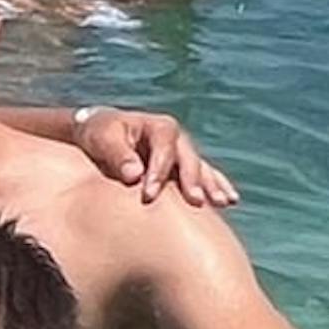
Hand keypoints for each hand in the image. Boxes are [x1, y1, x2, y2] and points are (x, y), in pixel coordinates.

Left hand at [77, 106, 236, 209]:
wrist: (99, 134)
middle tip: (195, 201)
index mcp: (158, 126)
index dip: (158, 170)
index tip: (148, 194)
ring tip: (223, 202)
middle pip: (189, 158)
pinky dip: (216, 187)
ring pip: (202, 168)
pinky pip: (204, 177)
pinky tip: (229, 201)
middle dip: (192, 180)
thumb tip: (134, 175)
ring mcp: (182, 154)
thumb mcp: (102, 138)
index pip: (164, 148)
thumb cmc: (99, 134)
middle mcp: (176, 139)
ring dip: (212, 185)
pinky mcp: (182, 169)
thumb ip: (117, 154)